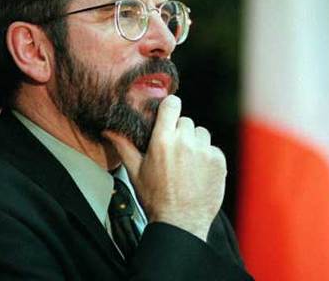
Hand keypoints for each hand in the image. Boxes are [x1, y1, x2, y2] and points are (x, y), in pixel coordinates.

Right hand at [104, 95, 226, 241]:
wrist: (181, 222)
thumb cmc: (155, 198)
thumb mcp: (135, 172)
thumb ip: (124, 147)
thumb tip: (110, 130)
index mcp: (163, 140)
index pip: (171, 105)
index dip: (171, 107)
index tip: (170, 113)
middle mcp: (185, 141)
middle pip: (186, 121)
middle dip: (181, 133)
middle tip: (175, 152)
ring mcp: (204, 151)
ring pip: (202, 134)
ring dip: (196, 144)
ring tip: (187, 164)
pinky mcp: (218, 161)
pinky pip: (214, 149)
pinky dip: (208, 158)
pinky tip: (199, 173)